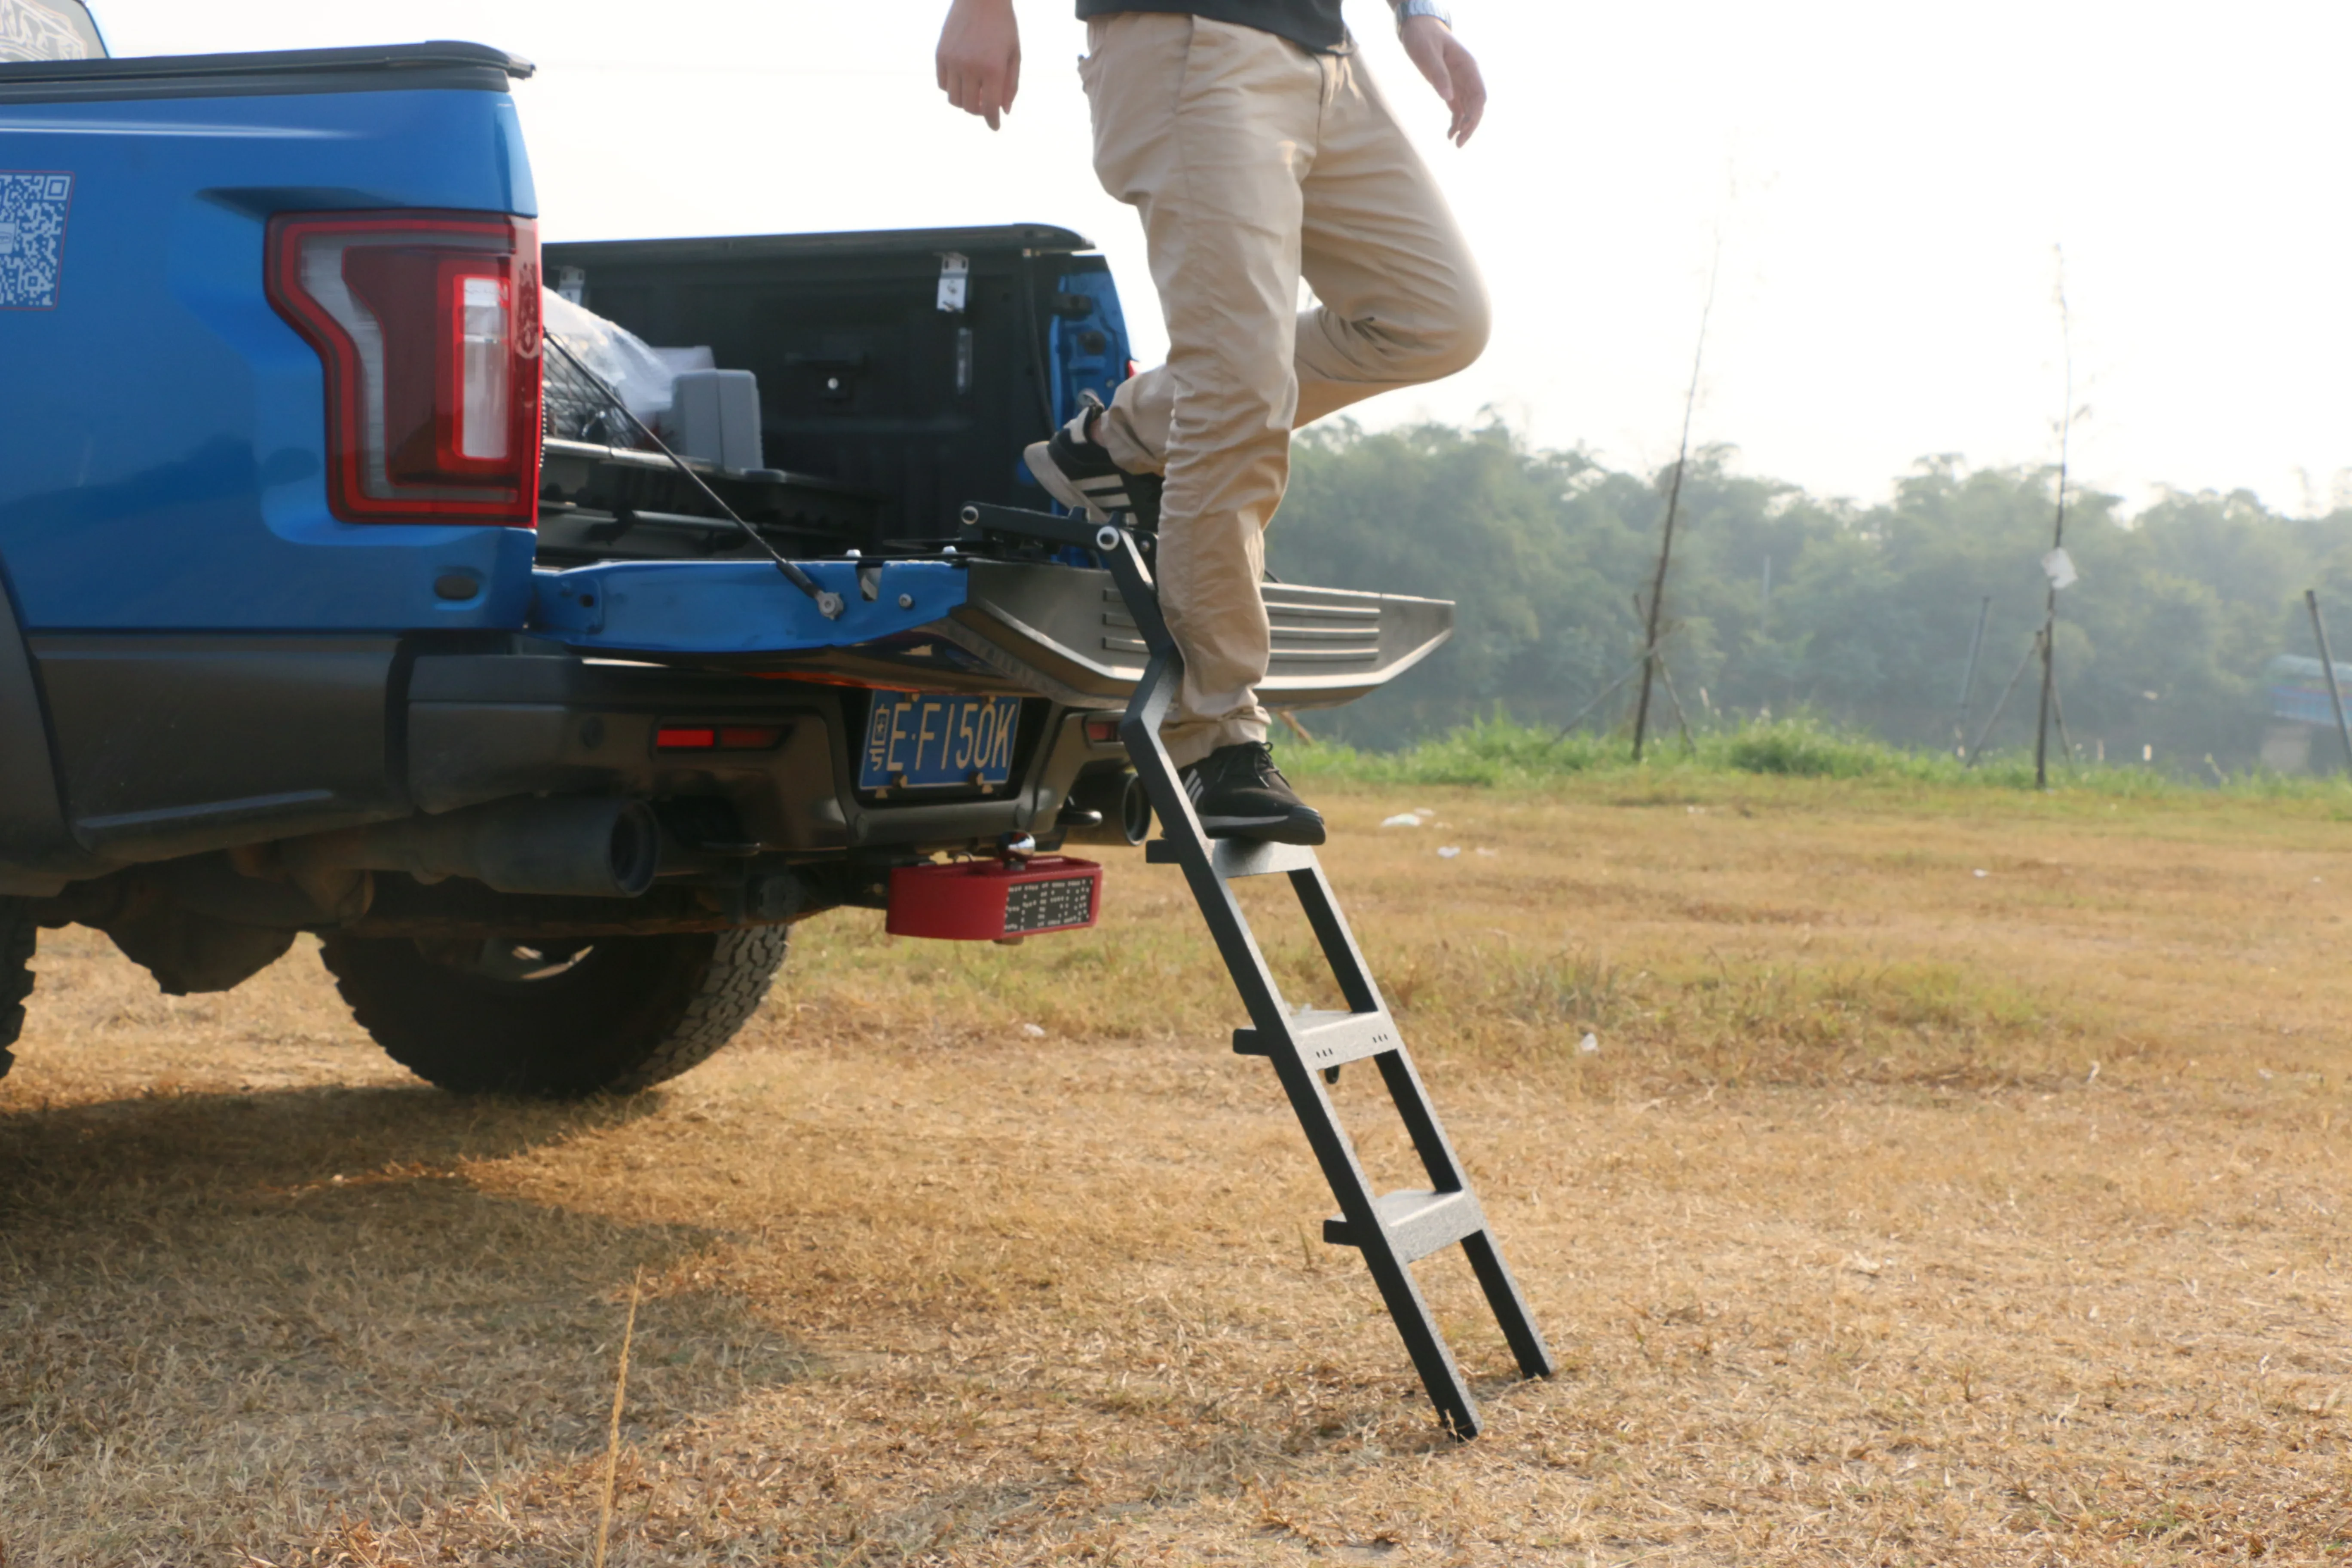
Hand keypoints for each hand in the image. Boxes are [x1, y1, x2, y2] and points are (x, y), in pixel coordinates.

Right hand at [937, 0, 1021, 129]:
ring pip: (954, 99)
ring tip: (975, 92)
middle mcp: (971, 67)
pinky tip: (962, 81)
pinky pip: (943, 84)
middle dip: (980, 111)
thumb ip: (1011, 84)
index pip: (991, 108)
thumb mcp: (1014, 54)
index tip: (995, 126)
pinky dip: (952, 88)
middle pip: (970, 107)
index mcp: (993, 68)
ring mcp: (953, 61)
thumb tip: (1004, 112)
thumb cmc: (1003, 25)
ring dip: (965, 102)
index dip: (993, 122)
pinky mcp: (940, 54)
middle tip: (987, 105)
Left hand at [1399, 14, 1484, 145]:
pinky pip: (1458, 108)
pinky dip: (1455, 122)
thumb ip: (1438, 74)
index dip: (1475, 113)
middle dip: (1471, 125)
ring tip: (1456, 144)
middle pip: (1476, 105)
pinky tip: (1449, 135)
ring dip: (1464, 126)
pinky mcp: (1450, 87)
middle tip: (1459, 144)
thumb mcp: (1428, 53)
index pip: (1479, 95)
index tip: (1465, 128)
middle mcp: (1467, 76)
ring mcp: (1460, 82)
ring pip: (1469, 109)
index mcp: (1467, 67)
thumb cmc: (1423, 37)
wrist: (1418, 27)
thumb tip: (1448, 97)